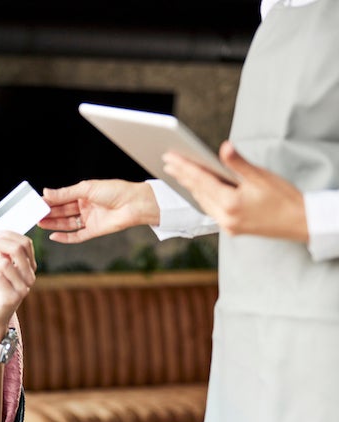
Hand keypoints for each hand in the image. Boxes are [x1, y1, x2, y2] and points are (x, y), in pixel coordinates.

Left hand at [0, 231, 36, 330]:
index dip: (10, 234)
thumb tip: (1, 237)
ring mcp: (23, 288)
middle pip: (18, 249)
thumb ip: (4, 254)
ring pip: (5, 263)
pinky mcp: (12, 298)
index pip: (26, 243)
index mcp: (30, 267)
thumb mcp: (2, 269)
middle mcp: (30, 276)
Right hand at [38, 179, 159, 243]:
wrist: (135, 204)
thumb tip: (46, 192)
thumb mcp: (87, 188)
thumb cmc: (115, 191)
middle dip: (49, 213)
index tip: (37, 203)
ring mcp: (89, 219)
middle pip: (63, 211)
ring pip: (67, 223)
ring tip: (40, 223)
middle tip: (35, 215)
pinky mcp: (94, 231)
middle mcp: (85, 206)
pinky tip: (54, 236)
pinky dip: (65, 237)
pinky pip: (77, 236)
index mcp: (84, 194)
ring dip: (54, 224)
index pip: (62, 198)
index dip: (50, 201)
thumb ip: (65, 193)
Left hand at [162, 141, 306, 240]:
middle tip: (166, 160)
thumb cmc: (284, 197)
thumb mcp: (262, 176)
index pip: (201, 181)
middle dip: (182, 175)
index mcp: (231, 204)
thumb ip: (239, 163)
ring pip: (202, 202)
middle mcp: (225, 218)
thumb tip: (224, 146)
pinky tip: (196, 188)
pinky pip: (210, 210)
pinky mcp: (231, 229)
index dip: (184, 167)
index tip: (169, 156)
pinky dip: (202, 197)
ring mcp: (227, 226)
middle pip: (197, 192)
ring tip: (176, 171)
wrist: (301, 223)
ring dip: (189, 186)